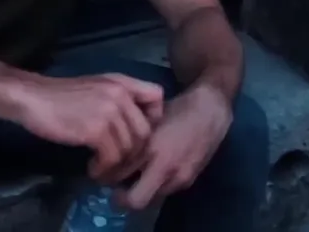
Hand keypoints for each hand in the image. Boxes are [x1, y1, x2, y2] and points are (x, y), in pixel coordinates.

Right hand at [15, 74, 164, 180]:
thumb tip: (135, 125)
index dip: (153, 118)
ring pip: (130, 148)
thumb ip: (117, 99)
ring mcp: (109, 111)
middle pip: (146, 132)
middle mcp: (119, 94)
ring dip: (118, 166)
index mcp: (121, 82)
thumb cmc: (59, 96)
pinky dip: (104, 170)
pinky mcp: (95, 130)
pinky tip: (92, 170)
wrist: (32, 98)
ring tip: (103, 171)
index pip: (157, 97)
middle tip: (119, 164)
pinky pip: (112, 158)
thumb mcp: (95, 88)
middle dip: (135, 153)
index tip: (136, 134)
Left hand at [112, 84, 233, 209]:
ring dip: (139, 190)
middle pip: (135, 200)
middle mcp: (165, 167)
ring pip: (150, 198)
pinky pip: (164, 191)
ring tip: (132, 176)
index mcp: (150, 147)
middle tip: (113, 185)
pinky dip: (154, 185)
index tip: (98, 172)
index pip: (119, 174)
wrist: (210, 110)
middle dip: (121, 197)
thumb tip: (109, 148)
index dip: (105, 176)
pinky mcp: (189, 180)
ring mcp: (179, 177)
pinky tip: (151, 170)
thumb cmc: (174, 109)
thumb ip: (130, 137)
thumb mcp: (146, 119)